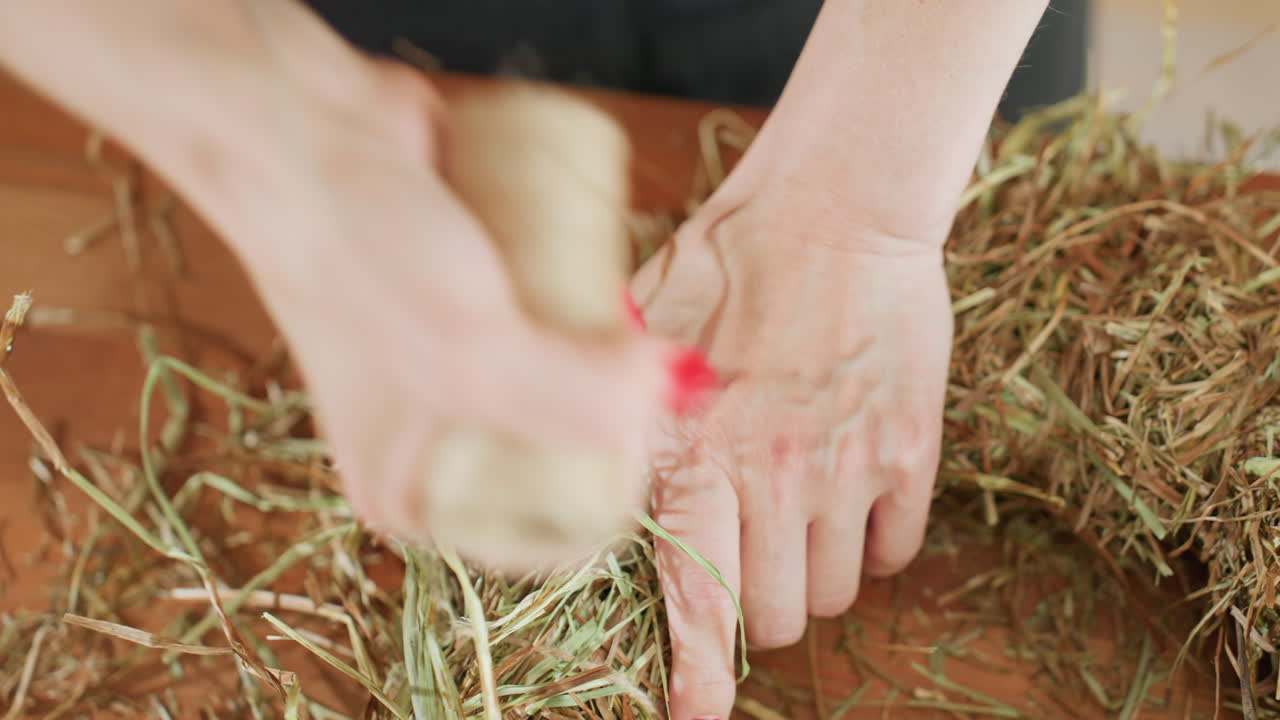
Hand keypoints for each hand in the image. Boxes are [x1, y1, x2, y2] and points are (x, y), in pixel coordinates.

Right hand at [155, 19, 689, 569]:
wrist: (303, 128)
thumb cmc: (356, 252)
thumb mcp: (472, 352)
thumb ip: (579, 395)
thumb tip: (683, 391)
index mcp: (416, 490)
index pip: (551, 530)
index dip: (613, 484)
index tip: (644, 423)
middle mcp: (438, 439)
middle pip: (570, 450)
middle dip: (616, 407)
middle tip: (631, 350)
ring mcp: (462, 364)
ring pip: (571, 376)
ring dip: (609, 345)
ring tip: (620, 301)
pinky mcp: (482, 294)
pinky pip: (560, 309)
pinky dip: (589, 290)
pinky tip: (605, 266)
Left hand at [632, 186, 953, 719]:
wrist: (837, 204)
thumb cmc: (729, 257)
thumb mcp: (642, 328)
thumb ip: (616, 406)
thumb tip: (575, 450)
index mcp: (696, 452)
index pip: (698, 600)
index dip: (699, 676)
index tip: (697, 718)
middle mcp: (774, 476)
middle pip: (776, 617)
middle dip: (758, 608)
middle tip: (751, 559)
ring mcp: (850, 469)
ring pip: (836, 594)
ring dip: (813, 574)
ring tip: (798, 513)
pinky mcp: (911, 452)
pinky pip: (897, 551)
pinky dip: (873, 543)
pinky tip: (852, 493)